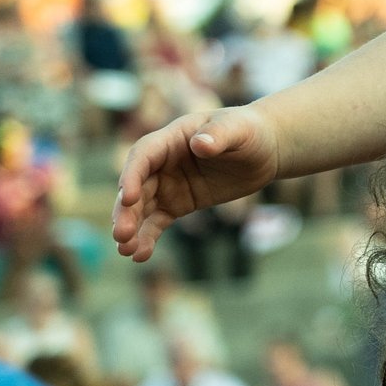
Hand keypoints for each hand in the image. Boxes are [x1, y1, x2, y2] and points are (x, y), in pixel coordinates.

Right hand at [112, 103, 280, 261]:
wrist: (264, 150)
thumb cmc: (249, 131)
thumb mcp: (238, 129)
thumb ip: (218, 135)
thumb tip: (200, 144)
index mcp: (172, 138)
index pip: (143, 155)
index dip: (132, 175)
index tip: (128, 198)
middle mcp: (163, 162)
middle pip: (136, 186)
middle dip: (126, 211)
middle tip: (121, 235)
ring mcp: (168, 184)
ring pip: (141, 208)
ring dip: (131, 228)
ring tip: (126, 251)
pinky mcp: (178, 204)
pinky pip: (157, 222)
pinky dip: (147, 238)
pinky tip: (140, 255)